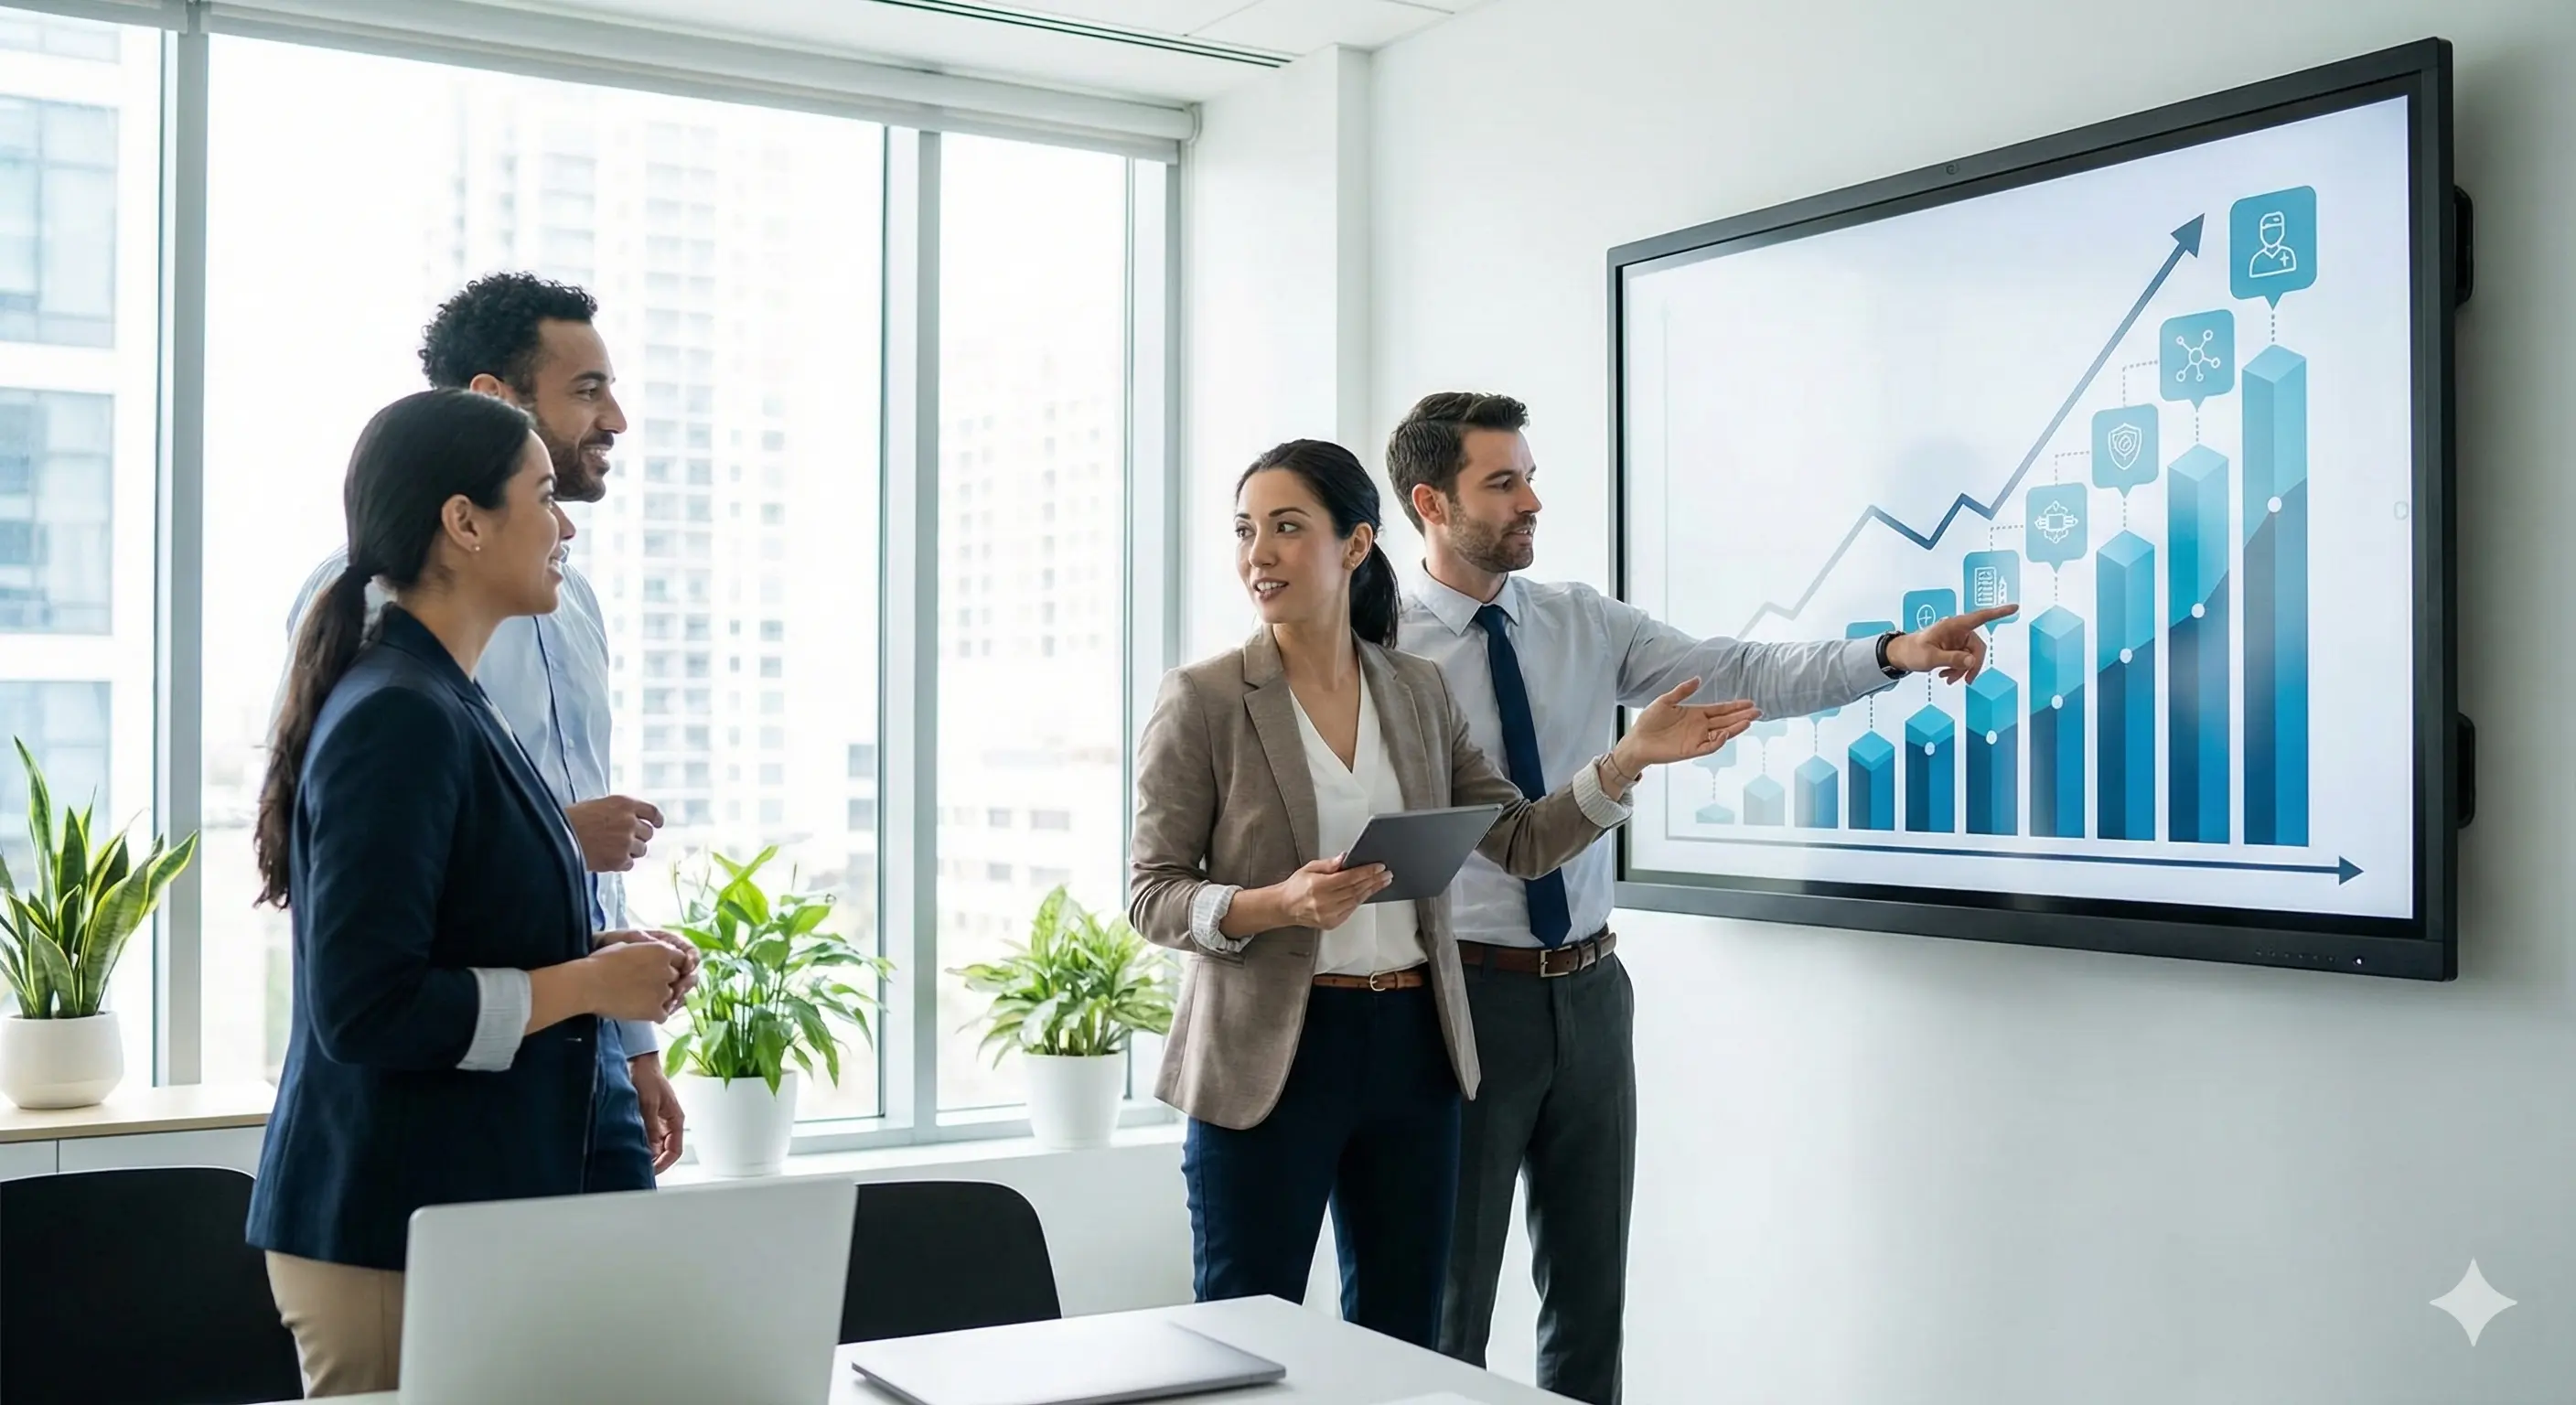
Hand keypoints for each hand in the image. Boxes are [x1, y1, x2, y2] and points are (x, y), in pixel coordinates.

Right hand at [565, 795, 663, 872]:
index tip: (658, 824)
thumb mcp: (599, 805)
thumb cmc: (573, 820)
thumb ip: (619, 812)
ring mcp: (626, 841)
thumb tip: (634, 821)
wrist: (558, 836)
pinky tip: (606, 858)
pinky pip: (629, 864)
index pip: (652, 812)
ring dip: (630, 851)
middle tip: (623, 841)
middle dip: (639, 837)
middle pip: (648, 833)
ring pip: (641, 850)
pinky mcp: (620, 858)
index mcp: (625, 803)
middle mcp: (629, 821)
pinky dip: (620, 863)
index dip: (656, 819)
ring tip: (611, 849)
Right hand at [586, 941, 684, 1022]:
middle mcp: (668, 971)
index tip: (659, 970)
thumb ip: (646, 951)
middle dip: (665, 981)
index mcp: (662, 951)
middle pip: (676, 978)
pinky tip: (642, 1011)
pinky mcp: (655, 1011)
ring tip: (641, 999)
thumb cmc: (602, 961)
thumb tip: (650, 954)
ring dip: (660, 998)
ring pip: (671, 997)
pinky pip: (663, 1015)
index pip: (681, 959)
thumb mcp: (628, 946)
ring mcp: (663, 992)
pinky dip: (655, 1014)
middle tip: (646, 986)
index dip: (671, 965)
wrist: (589, 984)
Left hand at [628, 1052, 686, 1174]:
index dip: (663, 1164)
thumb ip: (650, 1129)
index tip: (649, 1171)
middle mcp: (667, 1123)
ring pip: (653, 1145)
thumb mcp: (648, 1105)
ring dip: (644, 1151)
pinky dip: (637, 1143)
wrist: (637, 1061)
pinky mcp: (645, 1117)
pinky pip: (644, 1136)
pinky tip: (627, 1145)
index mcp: (676, 1120)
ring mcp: (656, 1121)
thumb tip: (648, 1151)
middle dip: (652, 1160)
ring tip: (630, 1157)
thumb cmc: (647, 1076)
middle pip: (663, 1151)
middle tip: (636, 1167)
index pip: (675, 1151)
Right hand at [1271, 856, 1389, 930]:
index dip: (1366, 872)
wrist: (1285, 907)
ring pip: (1356, 900)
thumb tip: (1345, 858)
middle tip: (1386, 874)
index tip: (1378, 867)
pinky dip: (1361, 900)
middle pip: (1356, 889)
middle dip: (1373, 880)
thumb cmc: (1296, 887)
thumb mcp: (1310, 868)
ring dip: (1371, 890)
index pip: (1349, 878)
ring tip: (1382, 882)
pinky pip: (1351, 910)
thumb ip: (1329, 864)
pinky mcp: (1331, 923)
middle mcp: (1324, 902)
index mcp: (1318, 886)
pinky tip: (1368, 892)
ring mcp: (1328, 915)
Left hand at [1613, 679, 1761, 770]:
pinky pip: (1709, 746)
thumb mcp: (1665, 701)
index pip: (1720, 709)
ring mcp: (1697, 738)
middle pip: (1726, 720)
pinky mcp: (1691, 750)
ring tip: (1748, 721)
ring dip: (1735, 728)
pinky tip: (1725, 733)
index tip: (1749, 702)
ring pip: (1722, 733)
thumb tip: (1698, 678)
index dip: (1735, 706)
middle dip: (1741, 715)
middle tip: (1758, 711)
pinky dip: (1718, 741)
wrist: (1637, 740)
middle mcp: (1700, 726)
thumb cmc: (1649, 721)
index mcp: (1696, 713)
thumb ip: (1682, 691)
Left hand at [1887, 604, 2018, 682]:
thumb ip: (1951, 659)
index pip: (1980, 617)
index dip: (1998, 612)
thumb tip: (1972, 661)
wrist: (1901, 655)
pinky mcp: (1954, 648)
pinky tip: (1945, 676)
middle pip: (1978, 648)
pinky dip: (1957, 670)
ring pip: (1971, 657)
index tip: (2015, 607)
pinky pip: (1964, 660)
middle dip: (1972, 666)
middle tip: (1965, 681)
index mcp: (1954, 625)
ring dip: (1962, 670)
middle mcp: (1959, 630)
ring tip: (1947, 679)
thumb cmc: (1913, 651)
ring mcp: (1957, 640)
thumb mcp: (1930, 657)